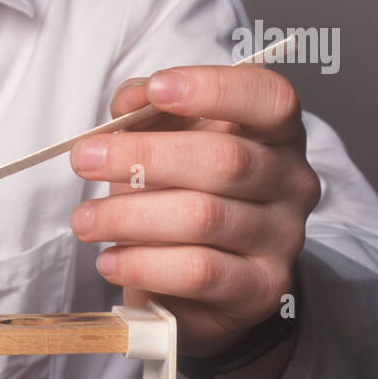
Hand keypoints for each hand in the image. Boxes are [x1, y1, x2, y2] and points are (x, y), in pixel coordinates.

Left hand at [69, 64, 320, 357]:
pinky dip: (143, 263)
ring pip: (204, 217)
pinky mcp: (260, 290)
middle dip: (144, 156)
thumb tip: (131, 100)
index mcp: (276, 135)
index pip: (268, 98)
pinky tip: (110, 260)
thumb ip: (150, 113)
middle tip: (85, 160)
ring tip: (86, 221)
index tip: (157, 89)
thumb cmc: (178, 199)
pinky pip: (198, 272)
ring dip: (129, 216)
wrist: (200, 288)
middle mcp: (291, 183)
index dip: (214, 88)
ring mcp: (282, 239)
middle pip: (226, 159)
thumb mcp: (164, 146)